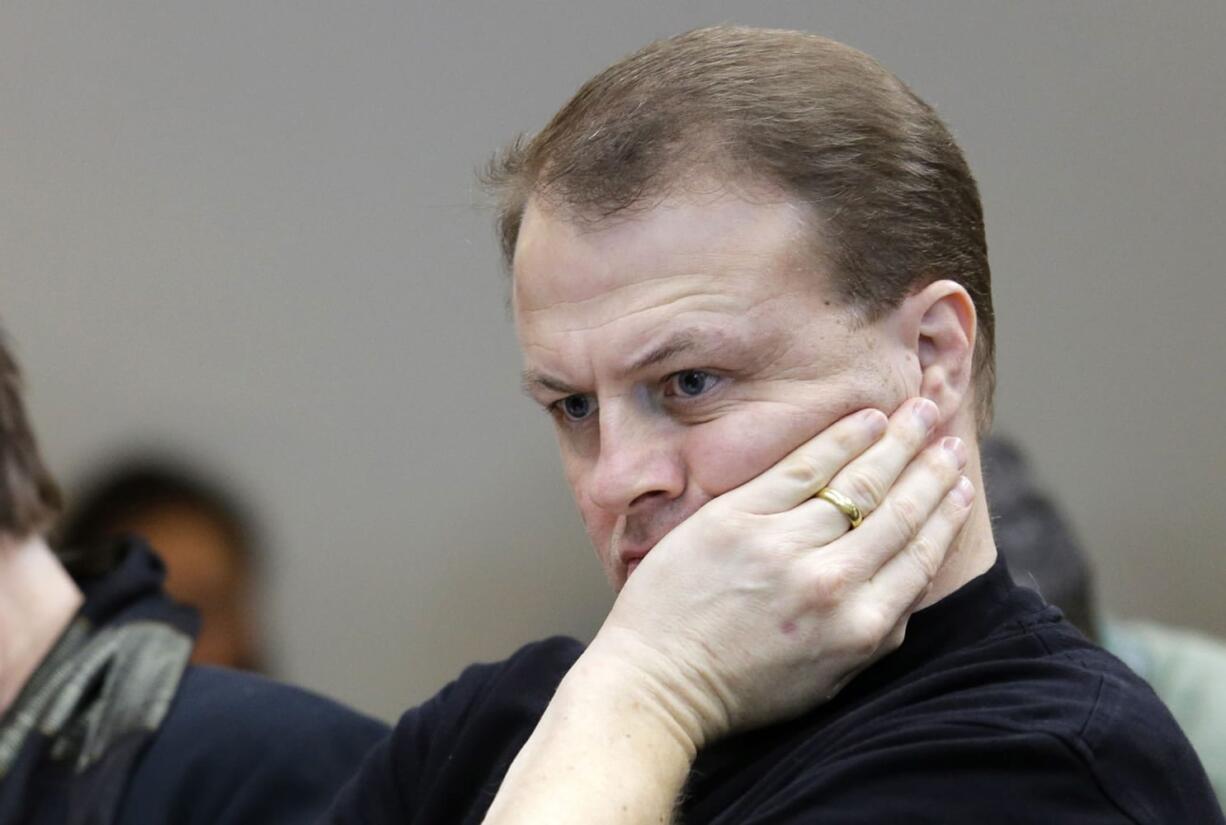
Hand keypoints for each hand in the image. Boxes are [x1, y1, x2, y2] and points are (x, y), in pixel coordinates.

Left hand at [586, 397, 973, 750]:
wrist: (658, 682)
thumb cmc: (739, 687)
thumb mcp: (827, 679)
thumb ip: (874, 634)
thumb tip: (909, 583)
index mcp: (859, 629)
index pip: (918, 557)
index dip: (945, 514)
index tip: (961, 485)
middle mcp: (831, 584)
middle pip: (898, 512)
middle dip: (931, 469)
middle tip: (951, 437)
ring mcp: (783, 547)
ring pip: (859, 483)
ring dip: (898, 442)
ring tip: (921, 411)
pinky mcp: (738, 518)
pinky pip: (803, 467)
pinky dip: (842, 439)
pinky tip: (867, 419)